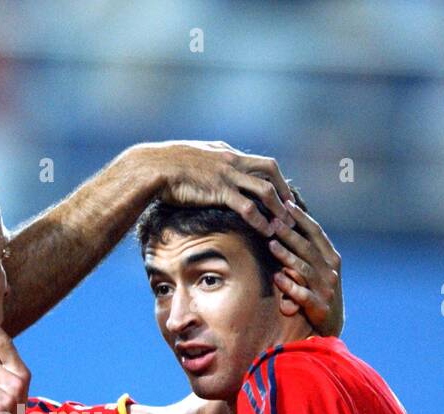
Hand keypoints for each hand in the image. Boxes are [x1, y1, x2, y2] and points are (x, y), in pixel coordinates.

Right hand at [127, 140, 295, 236]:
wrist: (151, 168)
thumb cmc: (164, 167)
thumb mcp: (191, 160)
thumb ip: (205, 166)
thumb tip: (206, 176)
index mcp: (226, 152)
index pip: (257, 162)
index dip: (273, 178)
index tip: (281, 193)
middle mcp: (231, 160)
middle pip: (270, 169)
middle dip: (284, 189)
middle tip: (292, 207)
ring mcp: (227, 175)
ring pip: (265, 189)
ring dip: (278, 207)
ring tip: (286, 224)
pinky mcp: (219, 191)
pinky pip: (248, 207)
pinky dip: (261, 220)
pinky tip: (266, 231)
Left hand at [267, 200, 343, 335]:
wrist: (330, 325)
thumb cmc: (319, 291)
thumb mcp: (319, 268)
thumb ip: (308, 250)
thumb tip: (289, 223)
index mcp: (332, 257)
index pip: (316, 232)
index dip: (302, 218)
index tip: (287, 204)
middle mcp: (330, 271)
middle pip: (307, 247)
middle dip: (290, 233)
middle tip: (273, 220)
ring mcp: (325, 288)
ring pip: (304, 268)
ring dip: (287, 256)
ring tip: (271, 244)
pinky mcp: (318, 306)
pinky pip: (302, 294)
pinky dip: (290, 285)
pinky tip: (277, 277)